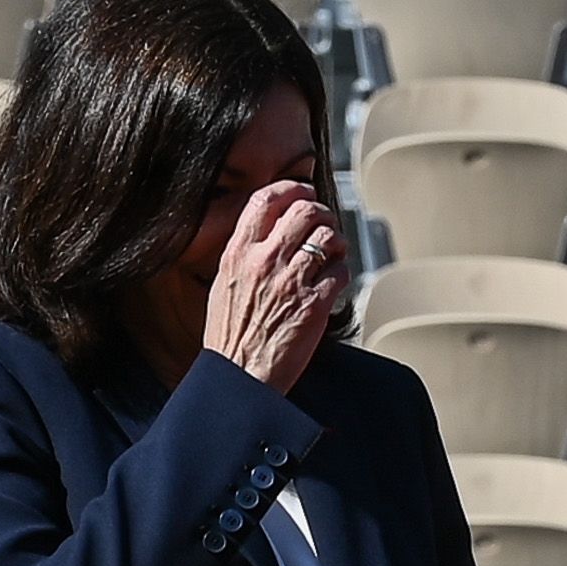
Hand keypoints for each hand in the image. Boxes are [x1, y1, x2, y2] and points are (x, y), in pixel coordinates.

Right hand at [203, 177, 346, 391]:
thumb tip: (268, 235)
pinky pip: (341, 272)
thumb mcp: (223, 286)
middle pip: (305, 211)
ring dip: (338, 242)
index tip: (304, 190)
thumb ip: (245, 257)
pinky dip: (343, 272)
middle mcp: (264, 261)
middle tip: (327, 223)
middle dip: (323, 212)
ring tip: (335, 253)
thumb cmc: (230, 338)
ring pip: (328, 238)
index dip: (291, 188)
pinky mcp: (315, 305)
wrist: (239, 377)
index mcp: (238, 253)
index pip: (266, 200)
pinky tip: (335, 282)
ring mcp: (291, 281)